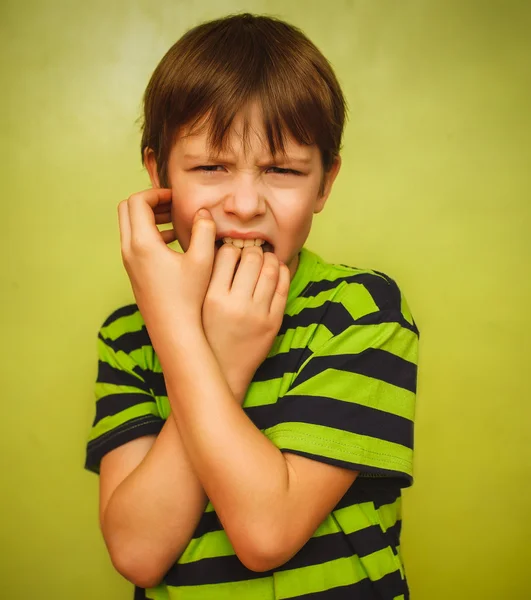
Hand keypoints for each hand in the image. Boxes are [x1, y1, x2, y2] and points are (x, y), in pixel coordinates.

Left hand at [118, 188, 215, 351]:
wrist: (174, 330)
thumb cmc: (188, 298)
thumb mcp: (202, 260)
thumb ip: (204, 230)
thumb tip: (202, 212)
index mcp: (143, 244)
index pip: (137, 201)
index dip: (156, 193)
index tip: (175, 197)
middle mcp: (129, 251)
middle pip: (127, 210)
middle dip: (149, 202)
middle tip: (172, 205)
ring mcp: (129, 263)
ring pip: (130, 227)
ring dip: (149, 218)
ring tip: (175, 221)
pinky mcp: (133, 273)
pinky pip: (135, 243)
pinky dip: (150, 234)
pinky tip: (174, 243)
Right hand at [202, 243, 290, 402]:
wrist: (223, 372)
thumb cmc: (205, 335)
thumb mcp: (197, 306)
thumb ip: (205, 278)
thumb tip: (219, 246)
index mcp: (212, 298)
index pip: (226, 253)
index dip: (230, 247)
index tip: (231, 251)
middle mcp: (236, 305)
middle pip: (251, 258)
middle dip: (252, 249)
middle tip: (251, 251)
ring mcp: (258, 314)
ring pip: (270, 270)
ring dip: (269, 258)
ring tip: (265, 257)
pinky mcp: (273, 323)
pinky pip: (283, 288)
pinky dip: (282, 273)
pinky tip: (276, 270)